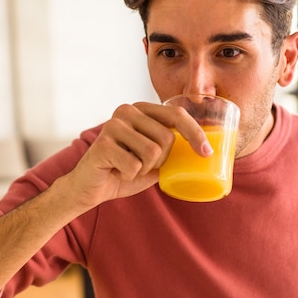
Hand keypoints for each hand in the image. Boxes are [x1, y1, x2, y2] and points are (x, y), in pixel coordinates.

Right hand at [66, 101, 211, 207]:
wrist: (90, 187)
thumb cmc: (124, 171)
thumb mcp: (154, 160)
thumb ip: (172, 150)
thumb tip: (205, 151)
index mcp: (141, 110)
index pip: (177, 115)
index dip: (195, 133)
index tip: (206, 152)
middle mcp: (127, 111)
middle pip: (167, 138)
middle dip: (161, 161)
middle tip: (142, 165)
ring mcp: (114, 125)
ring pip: (153, 152)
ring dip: (144, 169)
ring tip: (129, 167)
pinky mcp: (103, 144)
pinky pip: (135, 165)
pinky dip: (130, 175)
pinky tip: (116, 171)